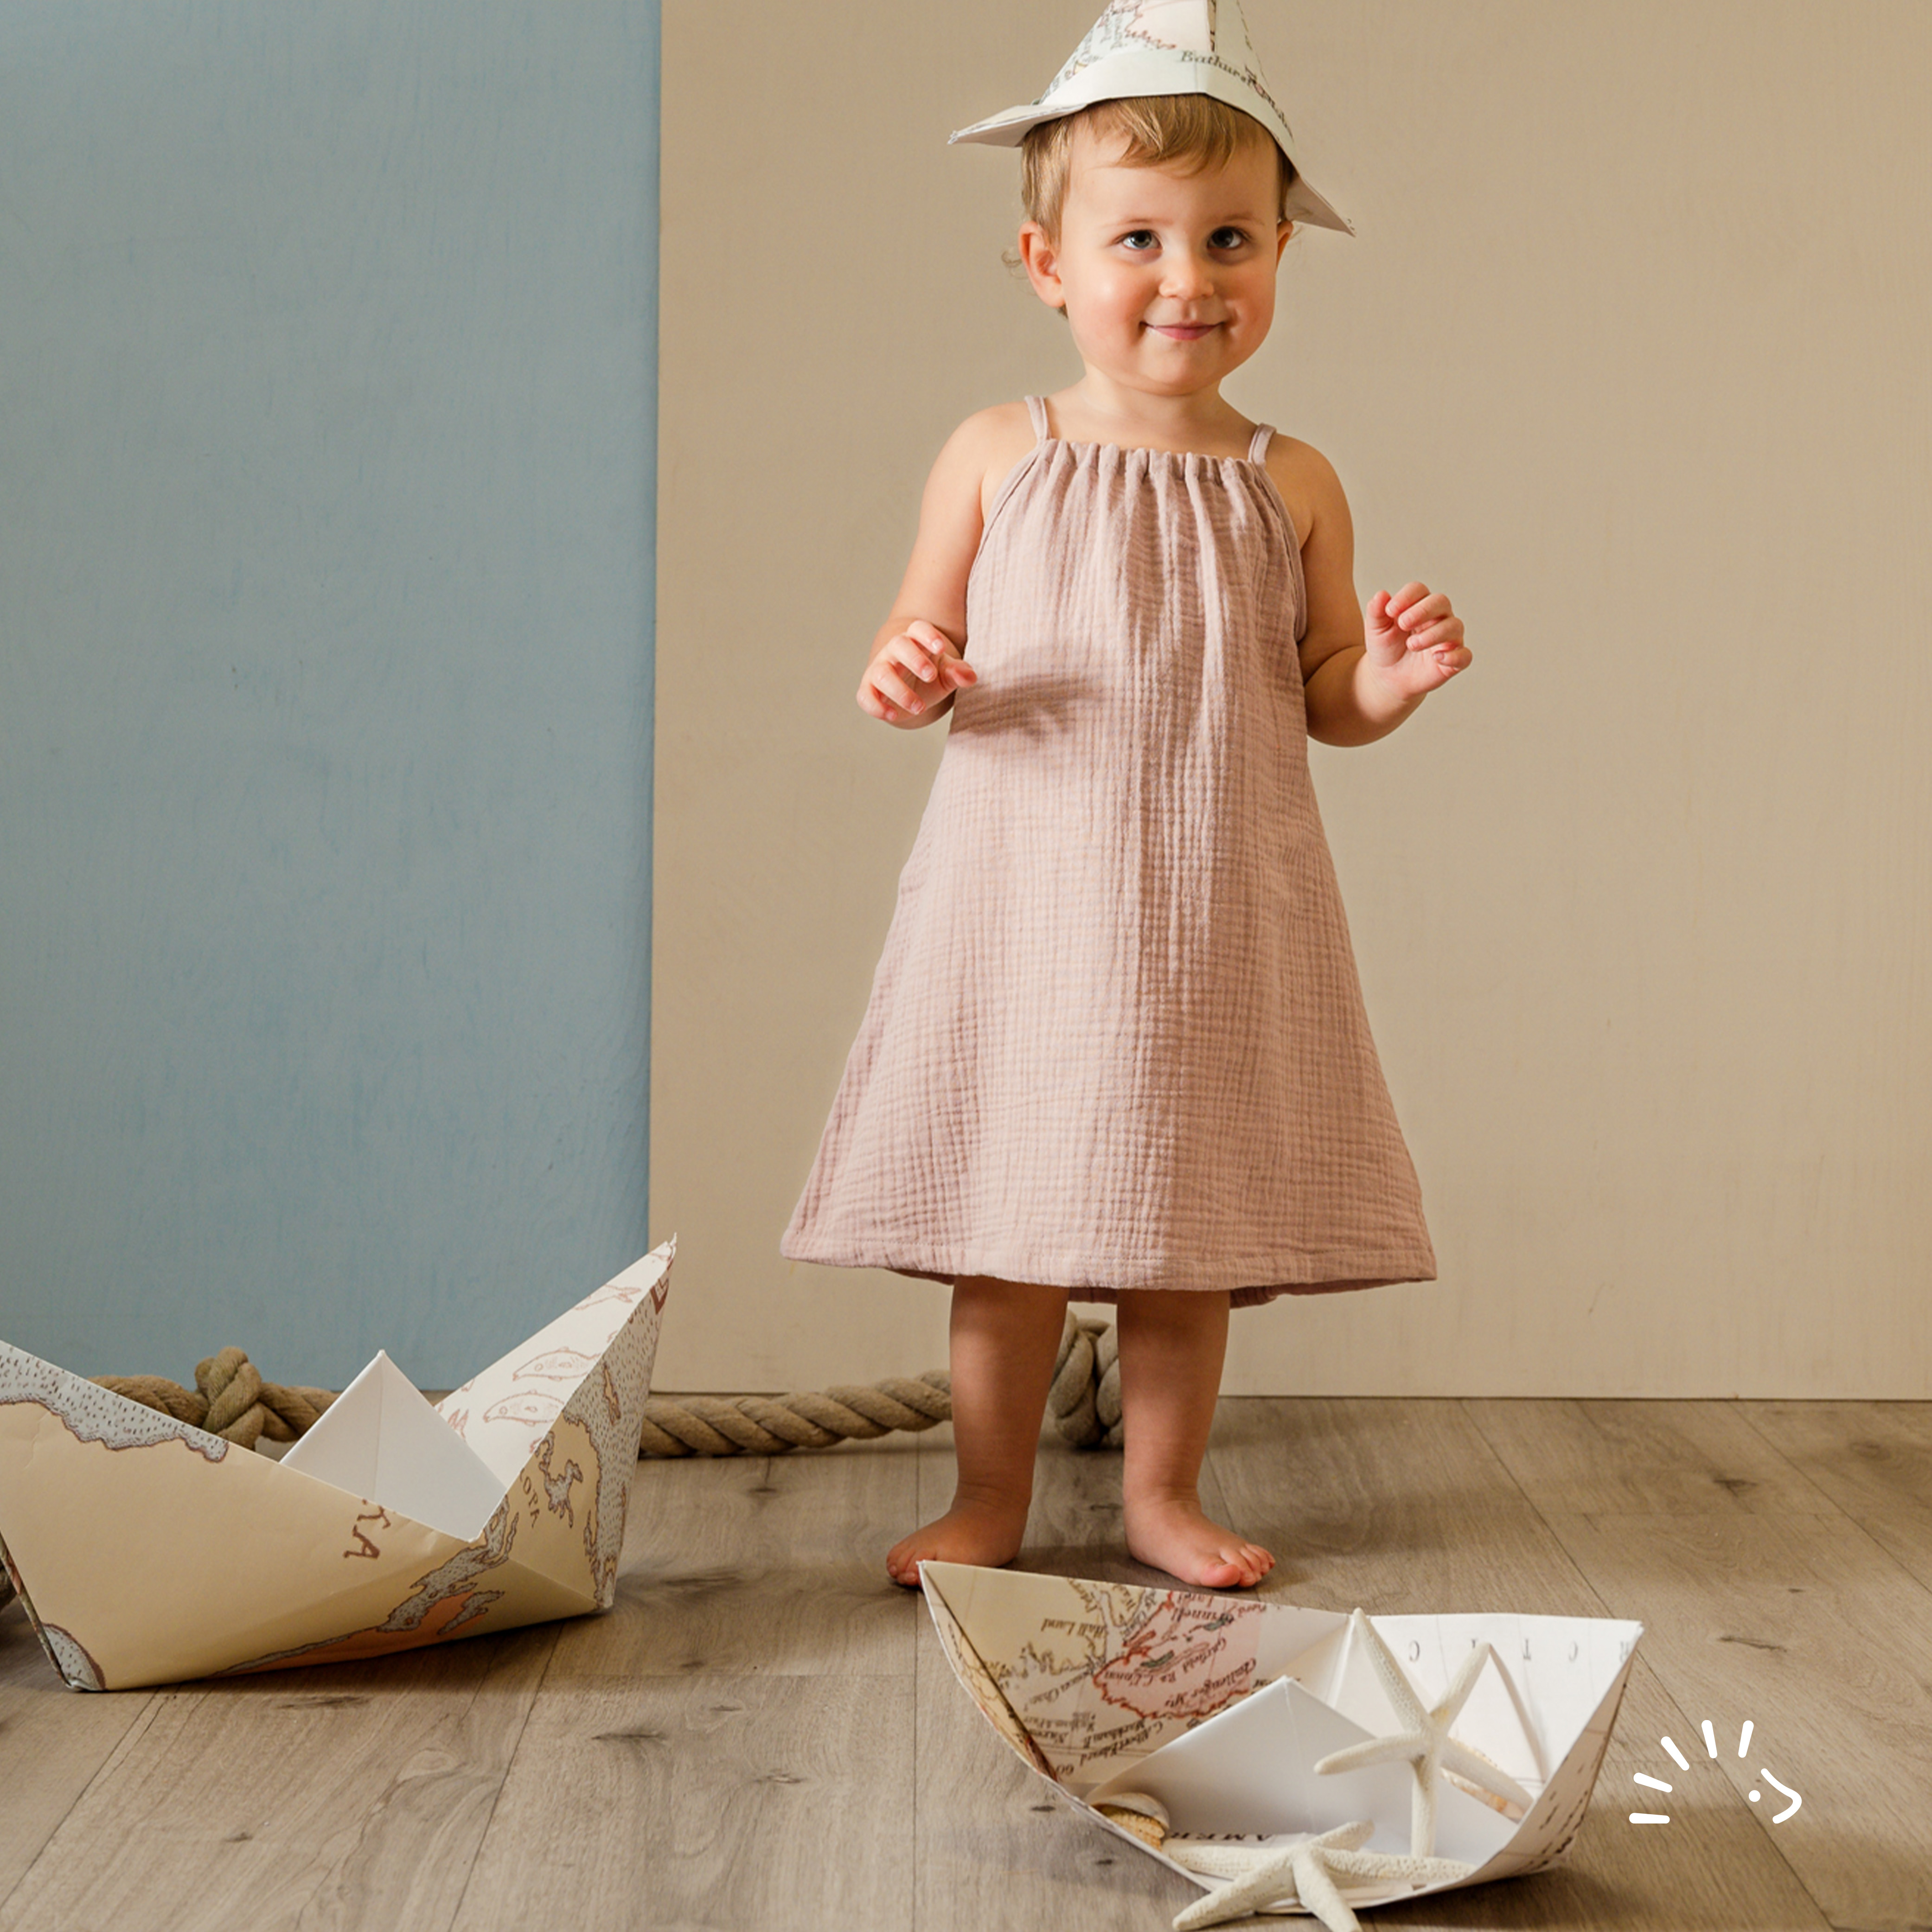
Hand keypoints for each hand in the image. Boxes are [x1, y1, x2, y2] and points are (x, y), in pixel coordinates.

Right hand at [858, 619, 977, 726]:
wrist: (909, 691)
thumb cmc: (929, 675)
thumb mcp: (946, 672)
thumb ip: (957, 672)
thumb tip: (970, 677)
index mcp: (915, 641)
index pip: (918, 628)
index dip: (927, 635)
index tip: (940, 647)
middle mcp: (894, 652)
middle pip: (898, 645)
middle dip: (914, 659)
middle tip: (930, 675)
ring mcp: (879, 670)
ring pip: (882, 673)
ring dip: (900, 691)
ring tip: (920, 707)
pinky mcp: (869, 690)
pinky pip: (865, 696)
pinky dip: (877, 707)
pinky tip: (893, 715)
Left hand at [1364, 582, 1471, 697]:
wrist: (1387, 678)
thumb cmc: (1386, 648)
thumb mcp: (1375, 630)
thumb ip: (1376, 611)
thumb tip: (1381, 594)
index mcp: (1418, 606)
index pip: (1419, 590)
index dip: (1406, 596)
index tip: (1390, 610)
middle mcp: (1437, 618)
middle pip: (1441, 601)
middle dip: (1422, 610)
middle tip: (1403, 624)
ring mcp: (1448, 638)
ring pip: (1454, 626)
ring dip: (1433, 634)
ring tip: (1412, 645)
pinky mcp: (1453, 660)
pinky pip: (1464, 655)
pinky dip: (1454, 656)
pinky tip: (1437, 657)